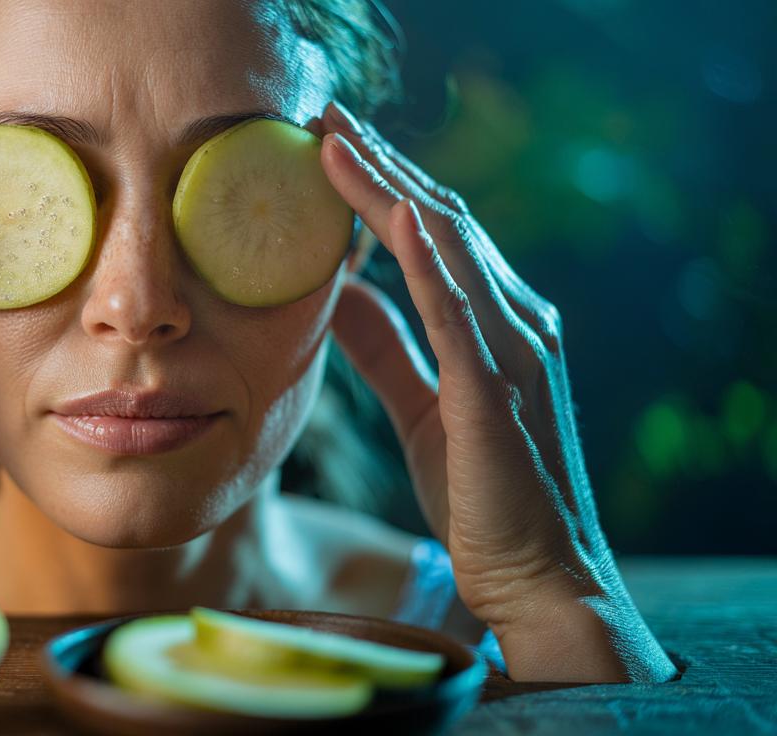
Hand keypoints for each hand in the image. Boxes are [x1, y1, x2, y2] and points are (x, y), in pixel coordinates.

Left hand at [314, 101, 675, 681]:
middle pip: (444, 221)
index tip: (330, 145)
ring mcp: (514, 352)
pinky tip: (398, 218)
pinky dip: (431, 260)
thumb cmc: (482, 495)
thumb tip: (336, 294)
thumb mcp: (421, 407)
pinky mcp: (496, 393)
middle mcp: (517, 323)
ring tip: (334, 141)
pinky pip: (460, 314)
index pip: (438, 234)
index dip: (384, 186)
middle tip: (324, 115)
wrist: (536, 577)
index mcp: (499, 325)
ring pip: (450, 248)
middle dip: (382, 165)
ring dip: (390, 190)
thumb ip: (386, 348)